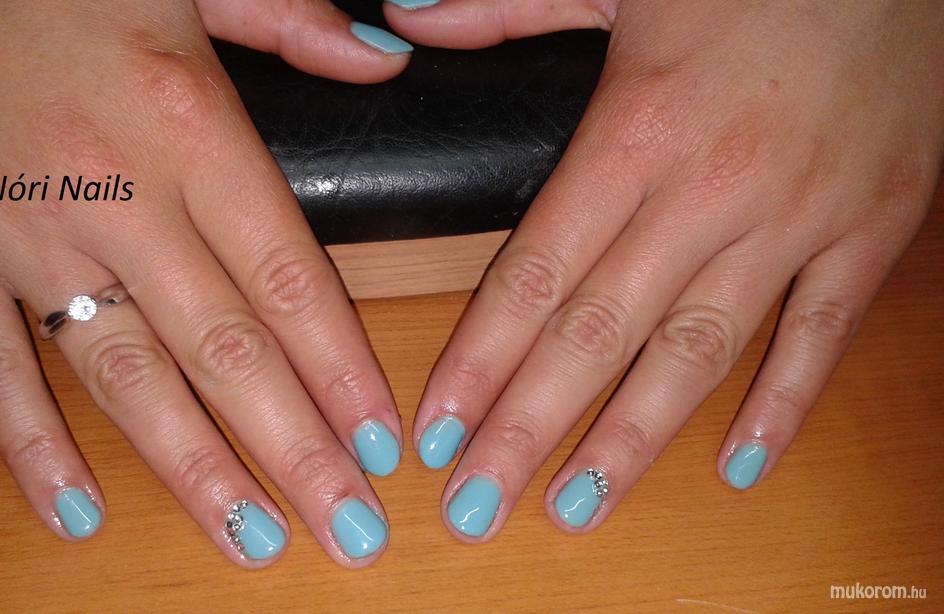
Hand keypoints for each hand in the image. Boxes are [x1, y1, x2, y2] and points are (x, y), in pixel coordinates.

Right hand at [0, 0, 414, 566]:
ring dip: (193, 469)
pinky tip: (75, 512)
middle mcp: (110, 191)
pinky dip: (27, 444)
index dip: (341, 369)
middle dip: (293, 449)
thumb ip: (294, 25)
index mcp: (185, 125)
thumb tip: (385, 63)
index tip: (381, 442)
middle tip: (348, 527)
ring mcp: (18, 230)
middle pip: (223, 347)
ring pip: (122, 375)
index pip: (287, 277)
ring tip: (254, 541)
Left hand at [386, 0, 942, 538]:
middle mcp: (711, 188)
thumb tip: (405, 21)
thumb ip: (504, 8)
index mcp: (639, 128)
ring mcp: (797, 217)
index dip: (481, 358)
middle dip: (529, 426)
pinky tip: (735, 467)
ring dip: (631, 439)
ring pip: (700, 351)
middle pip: (599, 332)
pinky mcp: (870, 230)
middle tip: (477, 502)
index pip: (536, 271)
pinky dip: (782, 405)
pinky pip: (821, 334)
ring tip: (576, 507)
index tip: (437, 429)